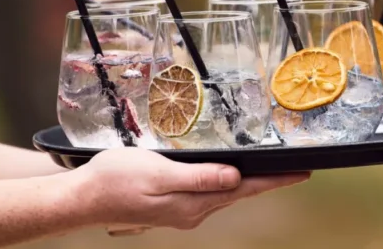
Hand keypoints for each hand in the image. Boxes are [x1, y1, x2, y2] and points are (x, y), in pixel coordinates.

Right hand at [73, 148, 309, 230]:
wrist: (82, 197)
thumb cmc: (116, 180)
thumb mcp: (159, 173)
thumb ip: (199, 177)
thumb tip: (235, 179)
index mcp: (193, 203)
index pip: (244, 190)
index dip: (274, 180)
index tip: (300, 174)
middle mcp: (192, 211)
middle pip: (240, 193)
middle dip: (268, 182)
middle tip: (294, 172)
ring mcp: (182, 210)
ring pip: (225, 194)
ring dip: (249, 183)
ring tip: (270, 173)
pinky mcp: (172, 205)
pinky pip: (209, 193)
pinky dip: (227, 183)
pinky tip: (230, 177)